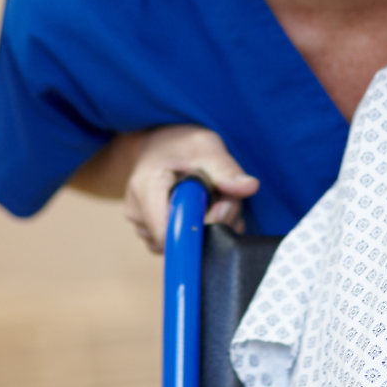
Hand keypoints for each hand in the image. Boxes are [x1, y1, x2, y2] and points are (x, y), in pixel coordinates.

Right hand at [122, 125, 258, 252]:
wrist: (161, 144)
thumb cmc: (181, 142)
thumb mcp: (206, 146)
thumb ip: (226, 169)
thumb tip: (249, 187)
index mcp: (146, 187)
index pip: (169, 234)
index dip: (201, 228)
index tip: (220, 205)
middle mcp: (137, 210)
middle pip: (178, 241)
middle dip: (211, 224)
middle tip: (223, 197)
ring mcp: (141, 223)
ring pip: (181, 244)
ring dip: (207, 227)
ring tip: (210, 198)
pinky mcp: (150, 231)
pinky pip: (177, 243)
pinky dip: (196, 230)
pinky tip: (202, 208)